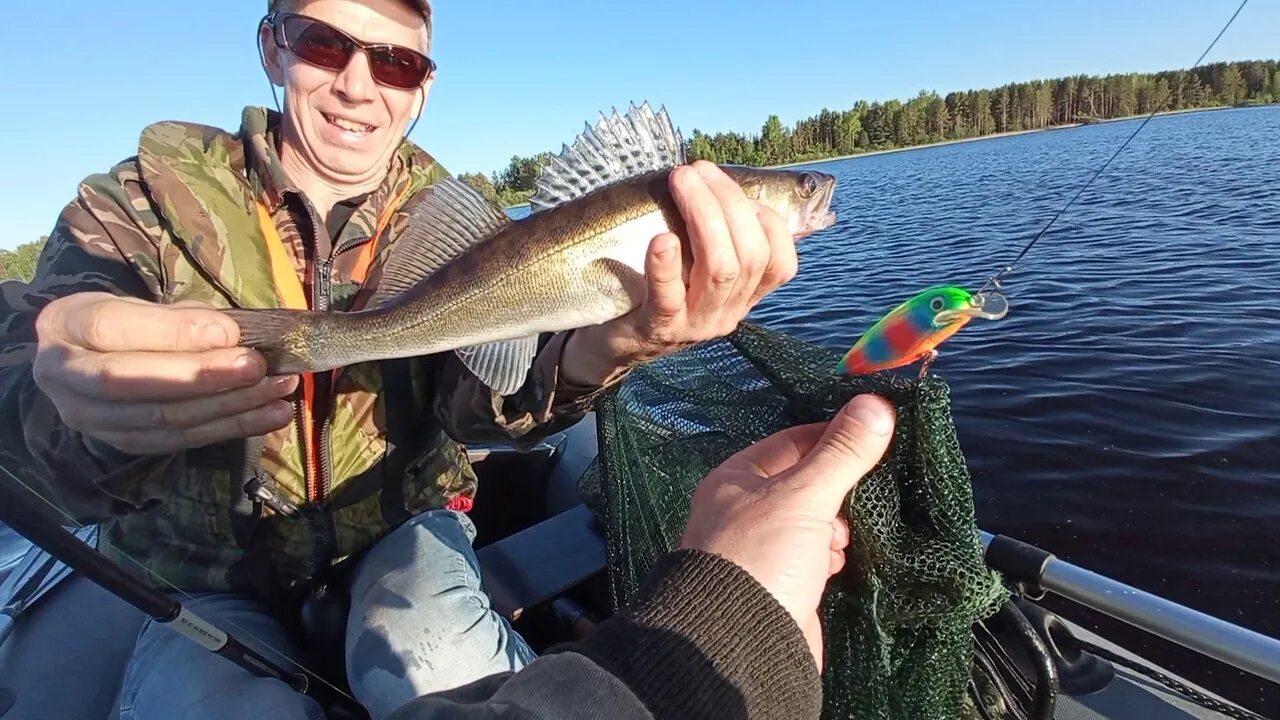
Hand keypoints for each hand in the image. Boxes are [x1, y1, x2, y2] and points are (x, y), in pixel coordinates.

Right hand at [32, 292, 296, 455]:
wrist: (88, 363)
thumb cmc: (125, 325)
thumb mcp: (142, 305)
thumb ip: (180, 318)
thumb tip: (228, 334)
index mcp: (67, 324)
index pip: (113, 328)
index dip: (173, 333)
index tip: (230, 332)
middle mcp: (65, 377)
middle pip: (134, 382)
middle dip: (203, 376)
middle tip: (259, 366)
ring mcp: (90, 419)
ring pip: (163, 419)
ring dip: (229, 406)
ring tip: (279, 389)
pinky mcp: (123, 445)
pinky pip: (181, 441)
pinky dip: (232, 428)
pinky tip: (272, 414)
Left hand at [561, 160, 798, 384]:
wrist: (613, 344)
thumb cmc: (655, 292)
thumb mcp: (695, 271)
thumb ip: (715, 239)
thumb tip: (715, 179)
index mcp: (743, 297)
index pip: (780, 262)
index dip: (765, 219)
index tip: (730, 187)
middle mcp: (728, 313)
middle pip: (752, 256)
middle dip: (728, 202)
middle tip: (696, 170)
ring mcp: (696, 325)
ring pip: (721, 270)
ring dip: (704, 216)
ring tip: (681, 182)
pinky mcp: (659, 329)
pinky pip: (669, 297)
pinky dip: (666, 265)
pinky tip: (661, 238)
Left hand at [678, 394, 895, 669]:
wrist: (741, 645)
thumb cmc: (761, 558)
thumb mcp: (803, 497)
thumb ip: (841, 454)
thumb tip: (878, 403)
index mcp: (735, 480)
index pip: (792, 442)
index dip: (834, 437)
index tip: (877, 435)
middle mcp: (743, 512)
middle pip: (804, 483)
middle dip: (838, 488)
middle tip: (865, 495)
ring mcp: (762, 551)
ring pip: (811, 522)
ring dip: (837, 525)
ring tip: (847, 536)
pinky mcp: (781, 585)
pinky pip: (813, 558)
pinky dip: (831, 557)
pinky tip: (842, 563)